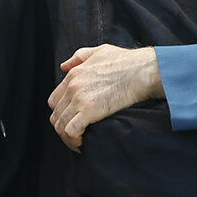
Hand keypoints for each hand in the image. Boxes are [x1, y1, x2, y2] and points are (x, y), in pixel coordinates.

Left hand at [48, 44, 162, 150]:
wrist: (142, 70)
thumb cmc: (126, 62)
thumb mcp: (98, 51)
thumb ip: (78, 57)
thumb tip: (64, 66)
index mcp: (73, 75)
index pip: (54, 100)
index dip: (61, 113)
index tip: (71, 121)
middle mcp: (72, 87)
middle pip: (56, 115)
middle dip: (63, 128)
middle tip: (76, 136)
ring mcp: (80, 99)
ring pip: (60, 125)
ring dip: (67, 138)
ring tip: (79, 143)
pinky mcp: (90, 111)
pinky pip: (71, 131)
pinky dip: (74, 141)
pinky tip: (83, 144)